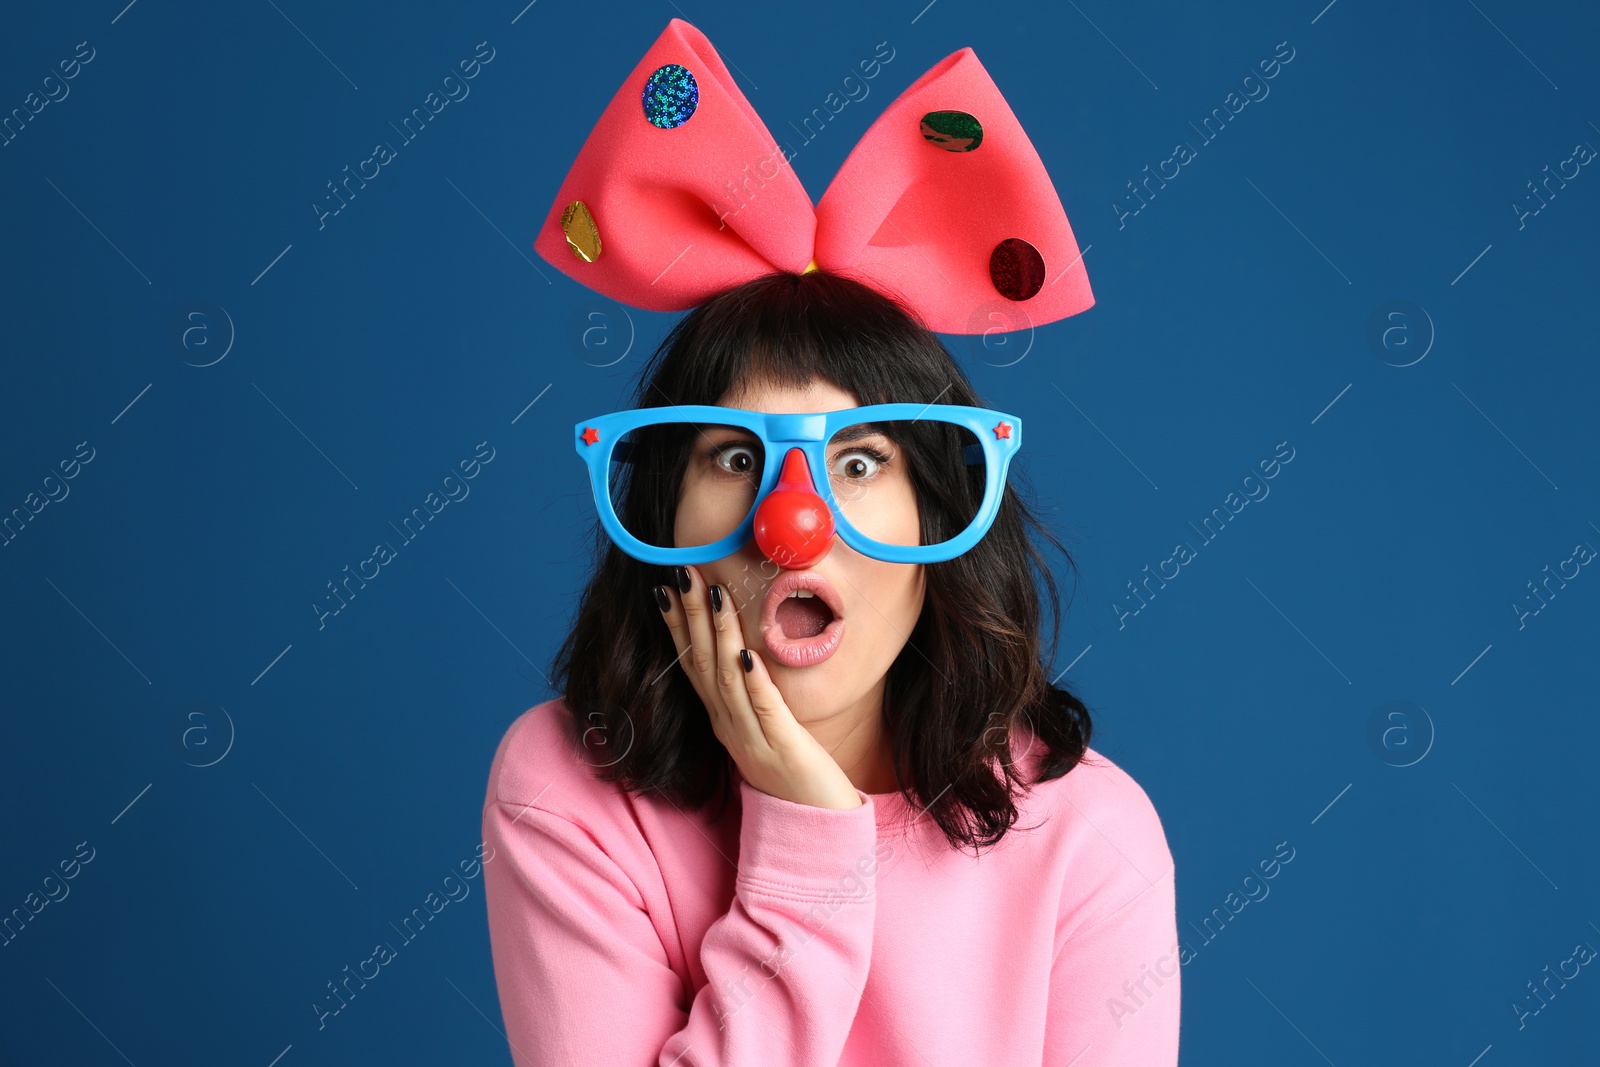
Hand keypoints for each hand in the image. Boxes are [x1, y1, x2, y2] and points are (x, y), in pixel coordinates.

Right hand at [655, 565, 862, 809]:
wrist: (813, 822)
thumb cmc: (792, 769)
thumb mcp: (762, 725)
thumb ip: (749, 692)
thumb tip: (743, 648)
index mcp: (722, 717)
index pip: (692, 663)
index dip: (678, 625)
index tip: (665, 587)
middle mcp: (729, 725)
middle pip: (702, 663)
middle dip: (691, 615)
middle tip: (681, 573)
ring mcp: (752, 737)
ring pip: (727, 679)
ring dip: (719, 633)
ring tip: (715, 593)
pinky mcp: (783, 748)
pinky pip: (763, 708)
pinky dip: (752, 680)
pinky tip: (746, 653)